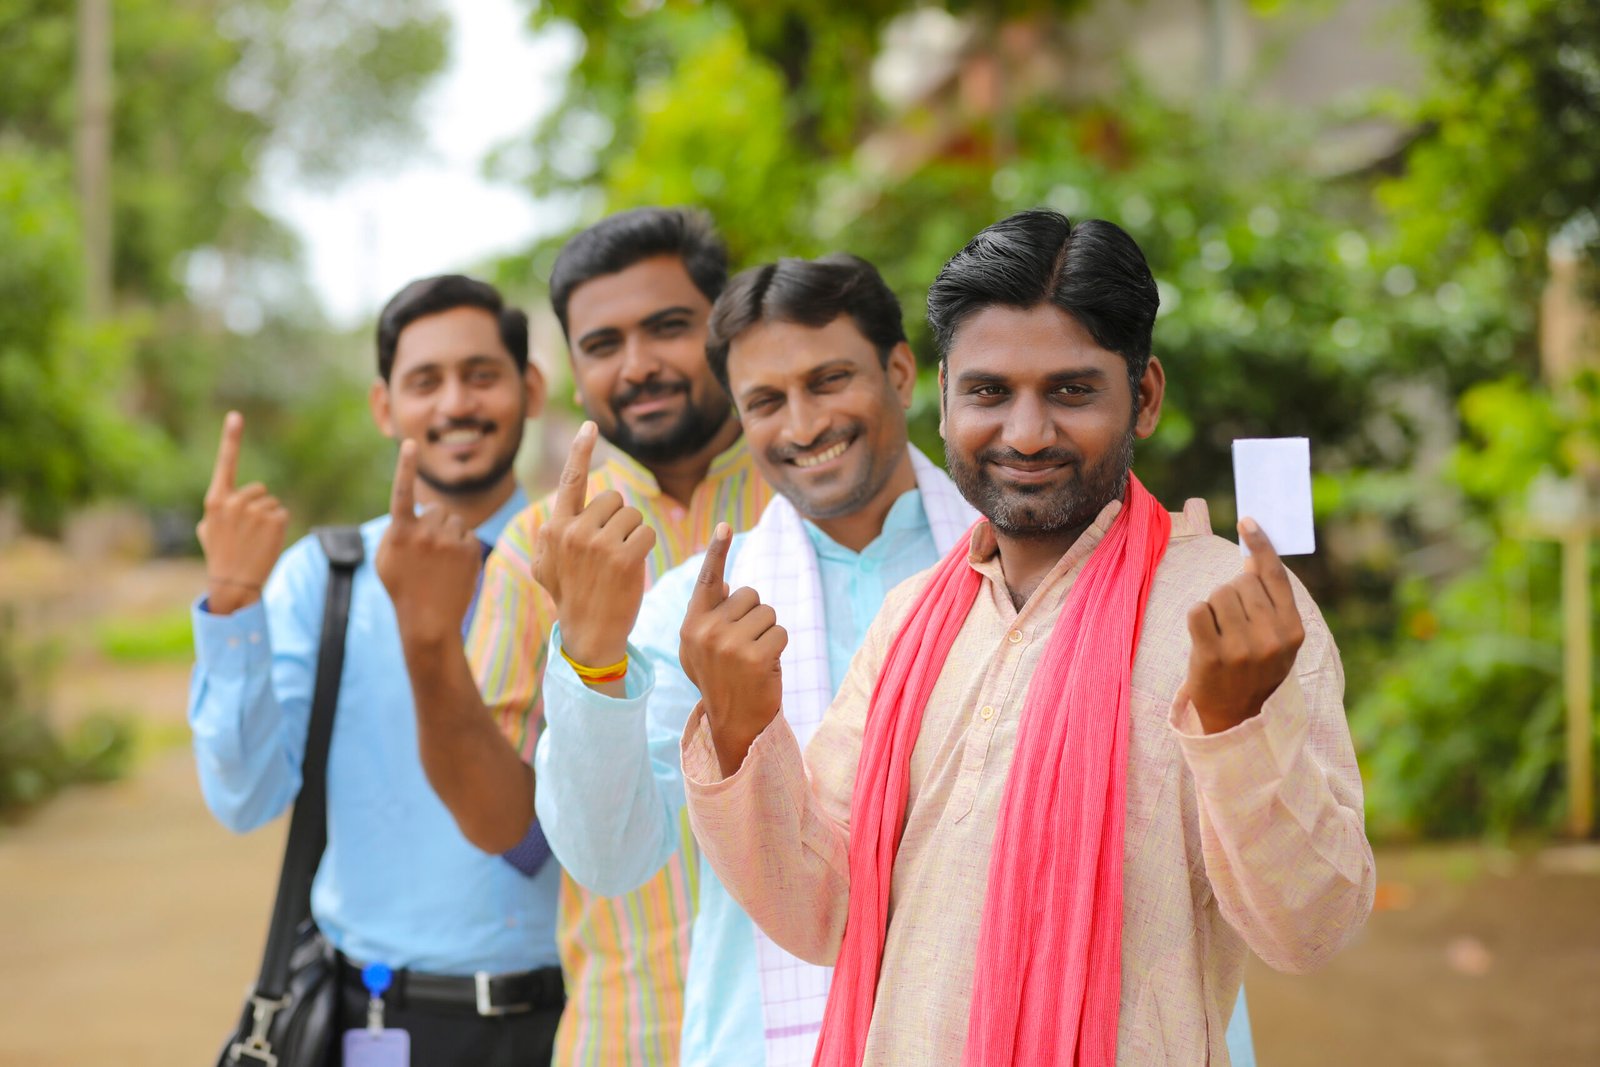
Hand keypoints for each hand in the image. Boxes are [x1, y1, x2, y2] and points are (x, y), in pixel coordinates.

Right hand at [196, 412, 287, 614]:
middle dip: (257, 506)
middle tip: (247, 531)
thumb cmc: (220, 555)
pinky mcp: (275, 519)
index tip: (235, 416)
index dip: (231, 438)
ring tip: (254, 539)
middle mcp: (234, 501)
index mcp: (215, 500)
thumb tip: (226, 500)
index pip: (225, 464)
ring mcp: (255, 510)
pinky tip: (265, 542)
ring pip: (272, 503)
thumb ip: (218, 509)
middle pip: (259, 490)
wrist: (234, 582)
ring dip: (268, 518)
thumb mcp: (208, 530)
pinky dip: (278, 527)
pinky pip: (282, 513)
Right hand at [375, 439, 483, 645]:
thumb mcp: (386, 558)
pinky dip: (463, 549)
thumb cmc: (402, 588)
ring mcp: (450, 542)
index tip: (410, 443)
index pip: (402, 492)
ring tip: (441, 562)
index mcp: (401, 532)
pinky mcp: (470, 550)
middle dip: (436, 524)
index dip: (405, 466)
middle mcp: (425, 533)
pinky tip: (454, 569)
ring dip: (450, 535)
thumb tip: (412, 511)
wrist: (428, 620)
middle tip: (428, 551)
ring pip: (456, 522)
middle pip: (438, 510)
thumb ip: (396, 530)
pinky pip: (469, 537)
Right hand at [532, 421, 655, 667]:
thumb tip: (554, 514)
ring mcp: (597, 544)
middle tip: (609, 550)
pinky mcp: (622, 558)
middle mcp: (572, 531)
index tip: (590, 425)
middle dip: (618, 519)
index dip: (580, 450)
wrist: (589, 634)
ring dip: (633, 534)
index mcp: (554, 527)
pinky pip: (646, 533)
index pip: (570, 480)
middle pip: (613, 499)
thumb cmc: (572, 597)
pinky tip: (632, 567)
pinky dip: (645, 547)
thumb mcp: (547, 565)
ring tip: (618, 561)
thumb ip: (552, 535)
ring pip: (632, 516)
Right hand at [678, 524, 786, 776]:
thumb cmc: (721, 681)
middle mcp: (706, 630)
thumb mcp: (701, 649)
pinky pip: (780, 632)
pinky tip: (766, 667)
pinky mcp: (754, 656)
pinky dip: (779, 647)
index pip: (708, 580)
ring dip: (768, 633)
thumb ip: (708, 616)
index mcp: (691, 624)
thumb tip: (726, 580)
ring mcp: (729, 643)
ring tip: (755, 658)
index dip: (717, 551)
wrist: (734, 723)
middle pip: (749, 595)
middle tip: (745, 647)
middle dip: (755, 617)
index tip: (725, 526)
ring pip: (768, 613)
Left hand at [1183, 518, 1306, 733]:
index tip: (1247, 521)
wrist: (1237, 717)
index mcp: (1293, 629)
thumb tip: (1253, 556)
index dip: (1260, 545)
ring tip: (1220, 631)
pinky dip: (1197, 616)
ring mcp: (1242, 649)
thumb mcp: (1276, 637)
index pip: (1275, 575)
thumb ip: (1270, 600)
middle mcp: (1272, 638)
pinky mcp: (1212, 656)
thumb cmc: (1256, 668)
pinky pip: (1197, 610)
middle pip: (1241, 582)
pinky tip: (1204, 636)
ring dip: (1214, 606)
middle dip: (1232, 591)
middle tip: (1233, 620)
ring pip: (1218, 593)